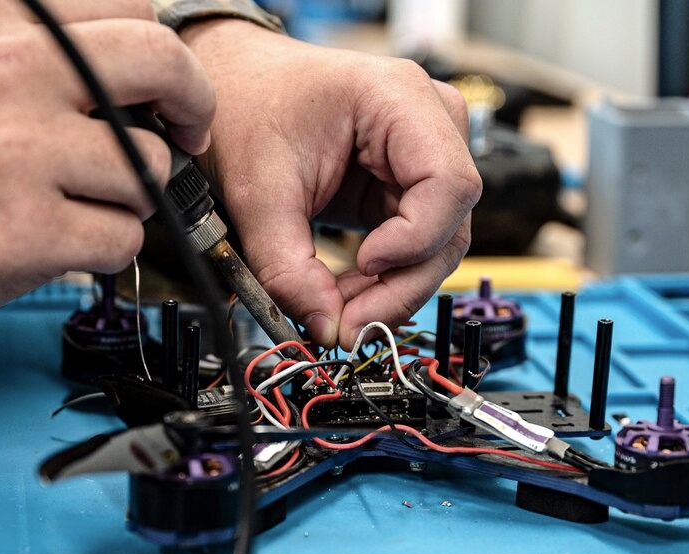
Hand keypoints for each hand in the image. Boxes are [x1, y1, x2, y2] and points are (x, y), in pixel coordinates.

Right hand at [0, 0, 214, 357]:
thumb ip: (50, 47)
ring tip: (67, 203)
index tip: (163, 89)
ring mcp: (22, 150)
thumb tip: (155, 68)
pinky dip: (101, 250)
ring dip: (128, 198)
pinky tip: (52, 241)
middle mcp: (10, 68)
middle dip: (194, 105)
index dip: (161, 55)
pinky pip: (123, 237)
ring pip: (150, 170)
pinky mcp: (31, 227)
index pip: (131, 6)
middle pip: (163, 64)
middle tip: (187, 136)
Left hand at [181, 20, 480, 347]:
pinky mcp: (410, 189)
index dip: (414, 238)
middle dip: (399, 285)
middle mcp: (429, 123)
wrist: (238, 91)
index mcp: (399, 98)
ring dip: (389, 290)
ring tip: (336, 312)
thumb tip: (324, 327)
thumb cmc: (250, 108)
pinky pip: (415, 249)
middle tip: (348, 324)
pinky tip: (343, 296)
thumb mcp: (257, 193)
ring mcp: (426, 157)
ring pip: (438, 246)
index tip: (364, 264)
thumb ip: (287, 268)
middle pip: (450, 225)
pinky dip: (381, 281)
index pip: (448, 183)